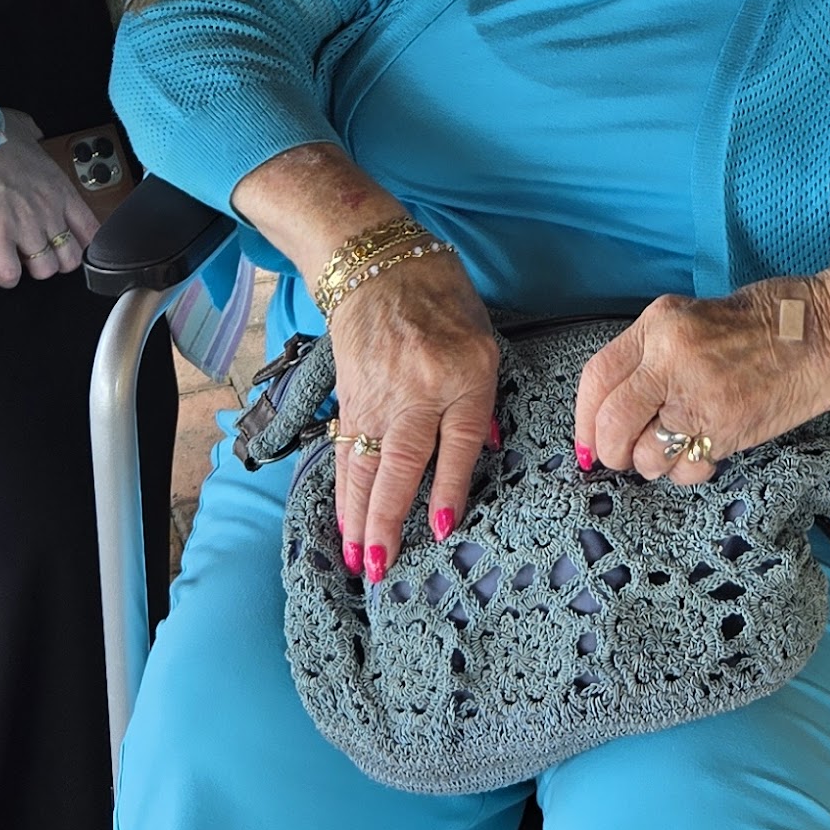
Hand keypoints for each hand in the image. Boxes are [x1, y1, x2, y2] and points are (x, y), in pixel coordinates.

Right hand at [0, 113, 102, 290]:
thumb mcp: (23, 127)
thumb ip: (34, 133)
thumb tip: (34, 132)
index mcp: (59, 188)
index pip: (90, 229)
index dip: (83, 243)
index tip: (73, 244)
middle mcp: (48, 211)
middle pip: (71, 257)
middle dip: (58, 260)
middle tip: (43, 254)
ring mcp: (25, 228)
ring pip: (44, 269)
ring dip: (32, 269)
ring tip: (20, 260)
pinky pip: (10, 274)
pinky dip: (6, 277)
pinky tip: (1, 271)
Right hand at [329, 252, 501, 575]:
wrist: (377, 262)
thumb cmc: (441, 298)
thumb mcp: (482, 339)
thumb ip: (482, 399)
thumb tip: (485, 447)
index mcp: (464, 371)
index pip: (457, 440)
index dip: (448, 487)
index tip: (440, 528)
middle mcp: (418, 386)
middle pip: (401, 462)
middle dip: (388, 519)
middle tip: (382, 567)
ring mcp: (378, 391)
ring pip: (365, 463)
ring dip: (359, 516)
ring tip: (358, 560)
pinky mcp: (349, 394)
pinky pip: (347, 450)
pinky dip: (345, 489)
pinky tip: (344, 520)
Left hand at [574, 283, 829, 484]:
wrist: (829, 331)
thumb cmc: (769, 321)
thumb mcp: (696, 319)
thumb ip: (655, 356)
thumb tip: (617, 406)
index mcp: (660, 325)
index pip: (596, 377)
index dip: (583, 418)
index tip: (587, 441)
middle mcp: (671, 359)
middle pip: (612, 423)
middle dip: (610, 451)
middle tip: (621, 458)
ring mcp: (699, 397)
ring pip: (645, 454)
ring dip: (653, 464)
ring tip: (676, 450)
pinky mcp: (727, 429)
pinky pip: (686, 468)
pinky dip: (687, 472)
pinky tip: (704, 455)